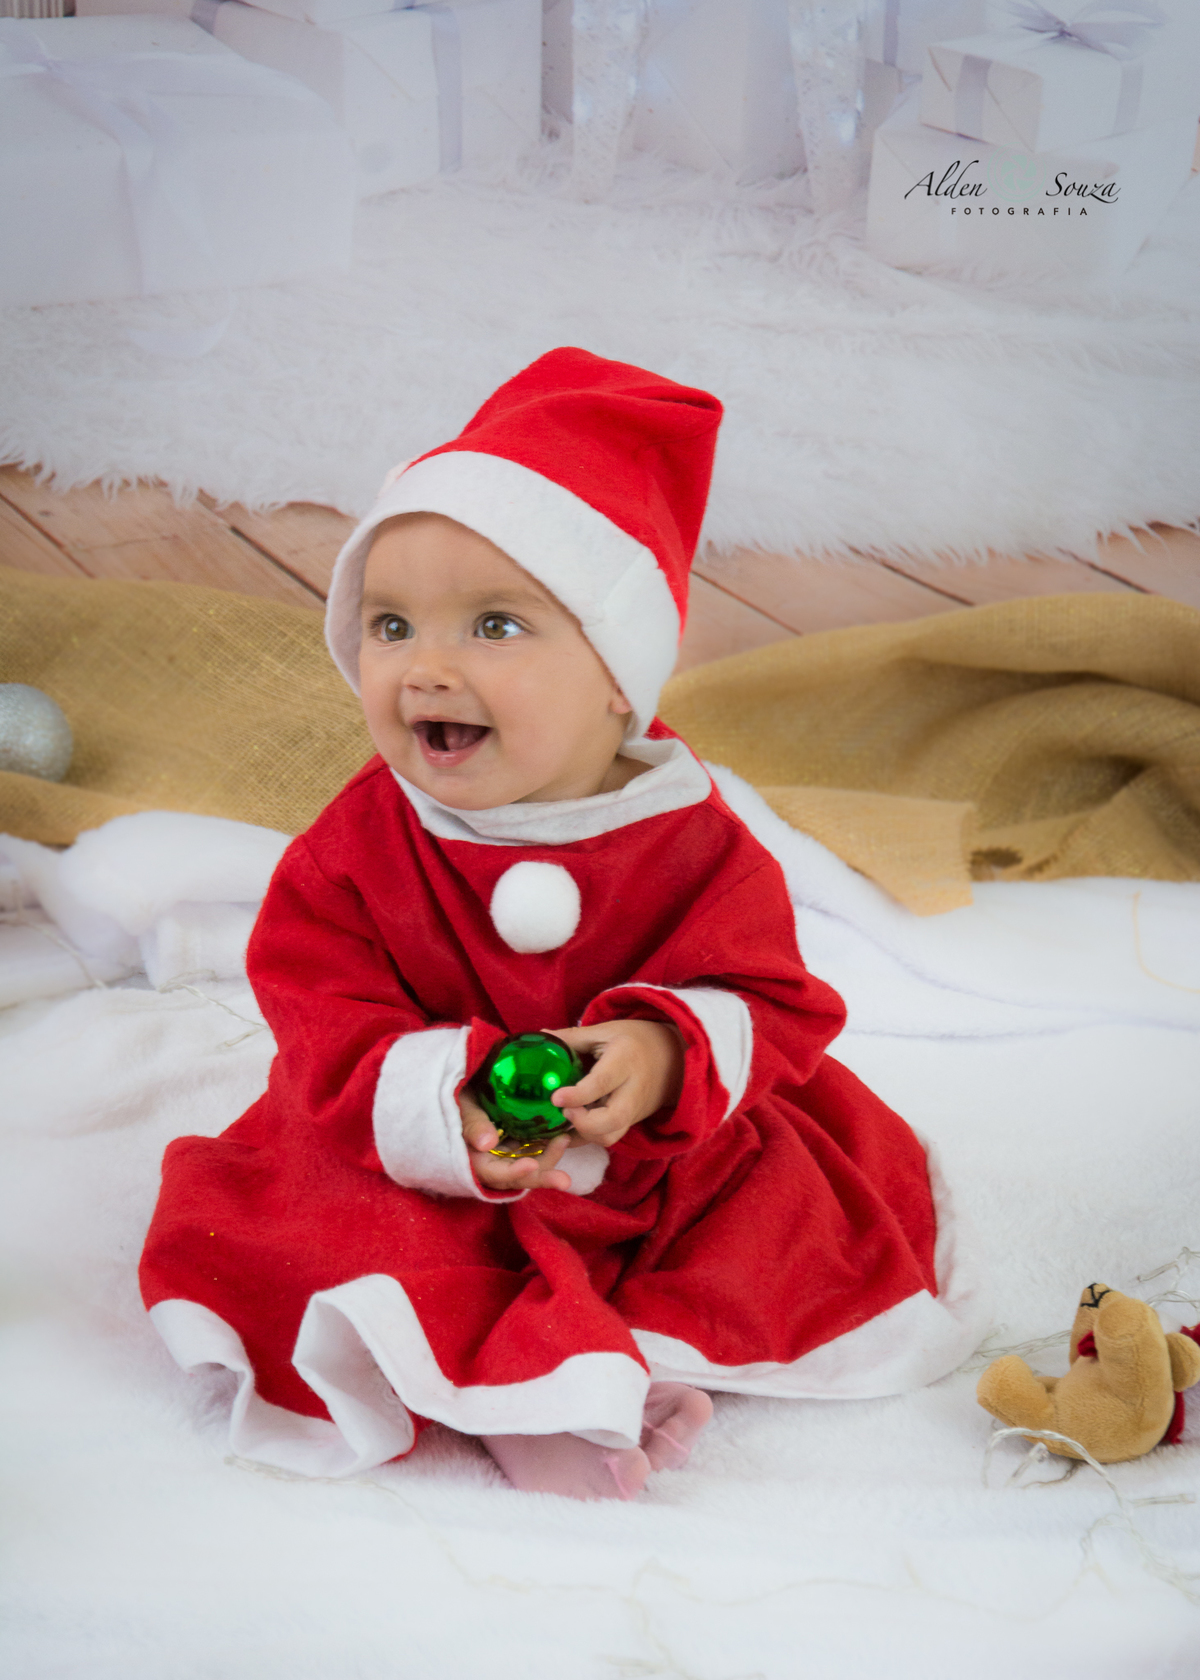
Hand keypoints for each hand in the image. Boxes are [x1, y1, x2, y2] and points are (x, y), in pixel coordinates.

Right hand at [459, 1084, 574, 1193]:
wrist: (464, 1090)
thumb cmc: (459, 1098)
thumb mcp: (462, 1108)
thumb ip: (473, 1125)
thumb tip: (487, 1143)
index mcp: (474, 1159)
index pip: (494, 1174)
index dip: (513, 1173)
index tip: (531, 1165)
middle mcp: (492, 1162)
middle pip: (517, 1177)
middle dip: (540, 1178)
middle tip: (564, 1181)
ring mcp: (506, 1154)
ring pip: (529, 1165)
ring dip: (549, 1159)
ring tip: (565, 1140)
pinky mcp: (516, 1144)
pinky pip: (533, 1150)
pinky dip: (547, 1146)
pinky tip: (562, 1134)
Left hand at [545, 1018, 684, 1148]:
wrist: (672, 1056)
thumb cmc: (634, 1040)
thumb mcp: (605, 1031)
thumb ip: (572, 1037)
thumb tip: (541, 1035)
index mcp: (625, 1059)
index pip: (603, 1082)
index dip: (578, 1094)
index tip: (555, 1098)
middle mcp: (633, 1088)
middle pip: (613, 1118)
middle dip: (583, 1123)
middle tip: (563, 1111)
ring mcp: (635, 1109)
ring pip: (611, 1136)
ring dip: (584, 1135)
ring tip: (565, 1121)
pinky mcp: (632, 1121)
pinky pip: (610, 1138)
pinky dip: (587, 1139)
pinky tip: (569, 1131)